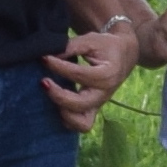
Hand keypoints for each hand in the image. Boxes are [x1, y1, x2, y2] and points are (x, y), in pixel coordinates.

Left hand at [43, 19, 134, 134]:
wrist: (123, 55)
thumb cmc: (106, 47)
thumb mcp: (91, 41)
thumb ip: (70, 47)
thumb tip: (48, 56)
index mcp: (107, 75)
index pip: (78, 74)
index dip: (57, 66)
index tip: (43, 58)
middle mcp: (104, 94)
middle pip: (79, 104)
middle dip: (58, 95)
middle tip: (44, 81)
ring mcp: (99, 105)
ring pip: (81, 123)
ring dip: (63, 112)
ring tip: (52, 96)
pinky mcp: (93, 110)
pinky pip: (80, 125)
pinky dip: (67, 119)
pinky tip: (56, 103)